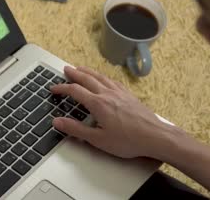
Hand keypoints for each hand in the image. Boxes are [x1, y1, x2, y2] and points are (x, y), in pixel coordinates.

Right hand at [51, 66, 169, 158]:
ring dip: (88, 71)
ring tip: (80, 68)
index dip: (62, 88)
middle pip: (87, 78)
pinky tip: (104, 78)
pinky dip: (103, 76)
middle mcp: (107, 94)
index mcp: (97, 104)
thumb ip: (76, 130)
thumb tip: (57, 122)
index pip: (75, 91)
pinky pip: (112, 81)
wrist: (156, 137)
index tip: (53, 88)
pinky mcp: (129, 95)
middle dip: (74, 73)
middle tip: (65, 69)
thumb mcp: (98, 139)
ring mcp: (119, 93)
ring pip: (100, 77)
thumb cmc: (128, 140)